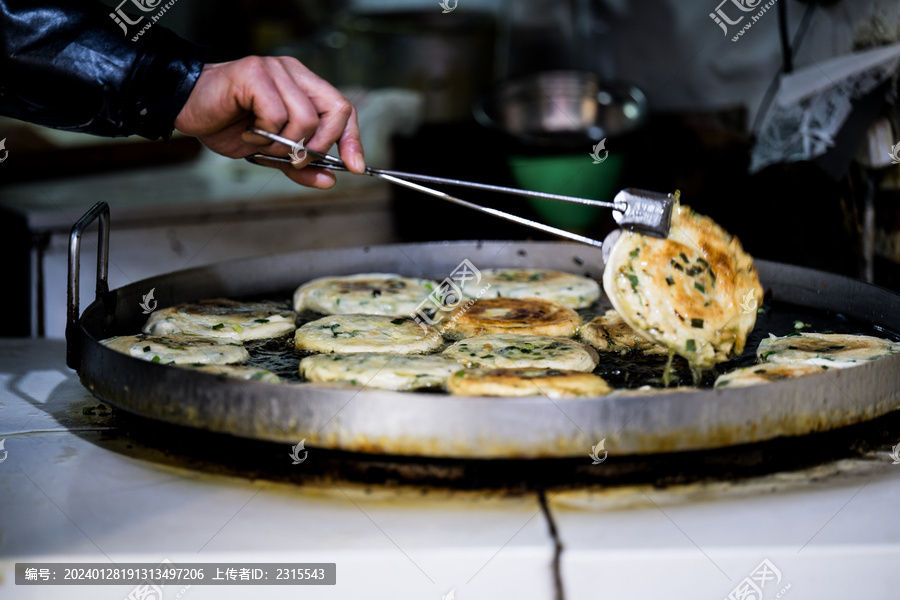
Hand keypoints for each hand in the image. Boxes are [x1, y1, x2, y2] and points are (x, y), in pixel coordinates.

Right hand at [174, 56, 364, 188]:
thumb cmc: (228, 123)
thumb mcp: (271, 152)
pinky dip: (265, 133)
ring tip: (261, 142)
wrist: (187, 109)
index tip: (354, 167)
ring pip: (307, 118)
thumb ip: (300, 165)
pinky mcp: (254, 73)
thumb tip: (330, 180)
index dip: (352, 140)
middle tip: (296, 160)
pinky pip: (278, 115)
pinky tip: (248, 131)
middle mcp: (293, 73)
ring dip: (285, 144)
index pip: (343, 110)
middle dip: (321, 145)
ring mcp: (275, 70)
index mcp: (303, 85)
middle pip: (335, 111)